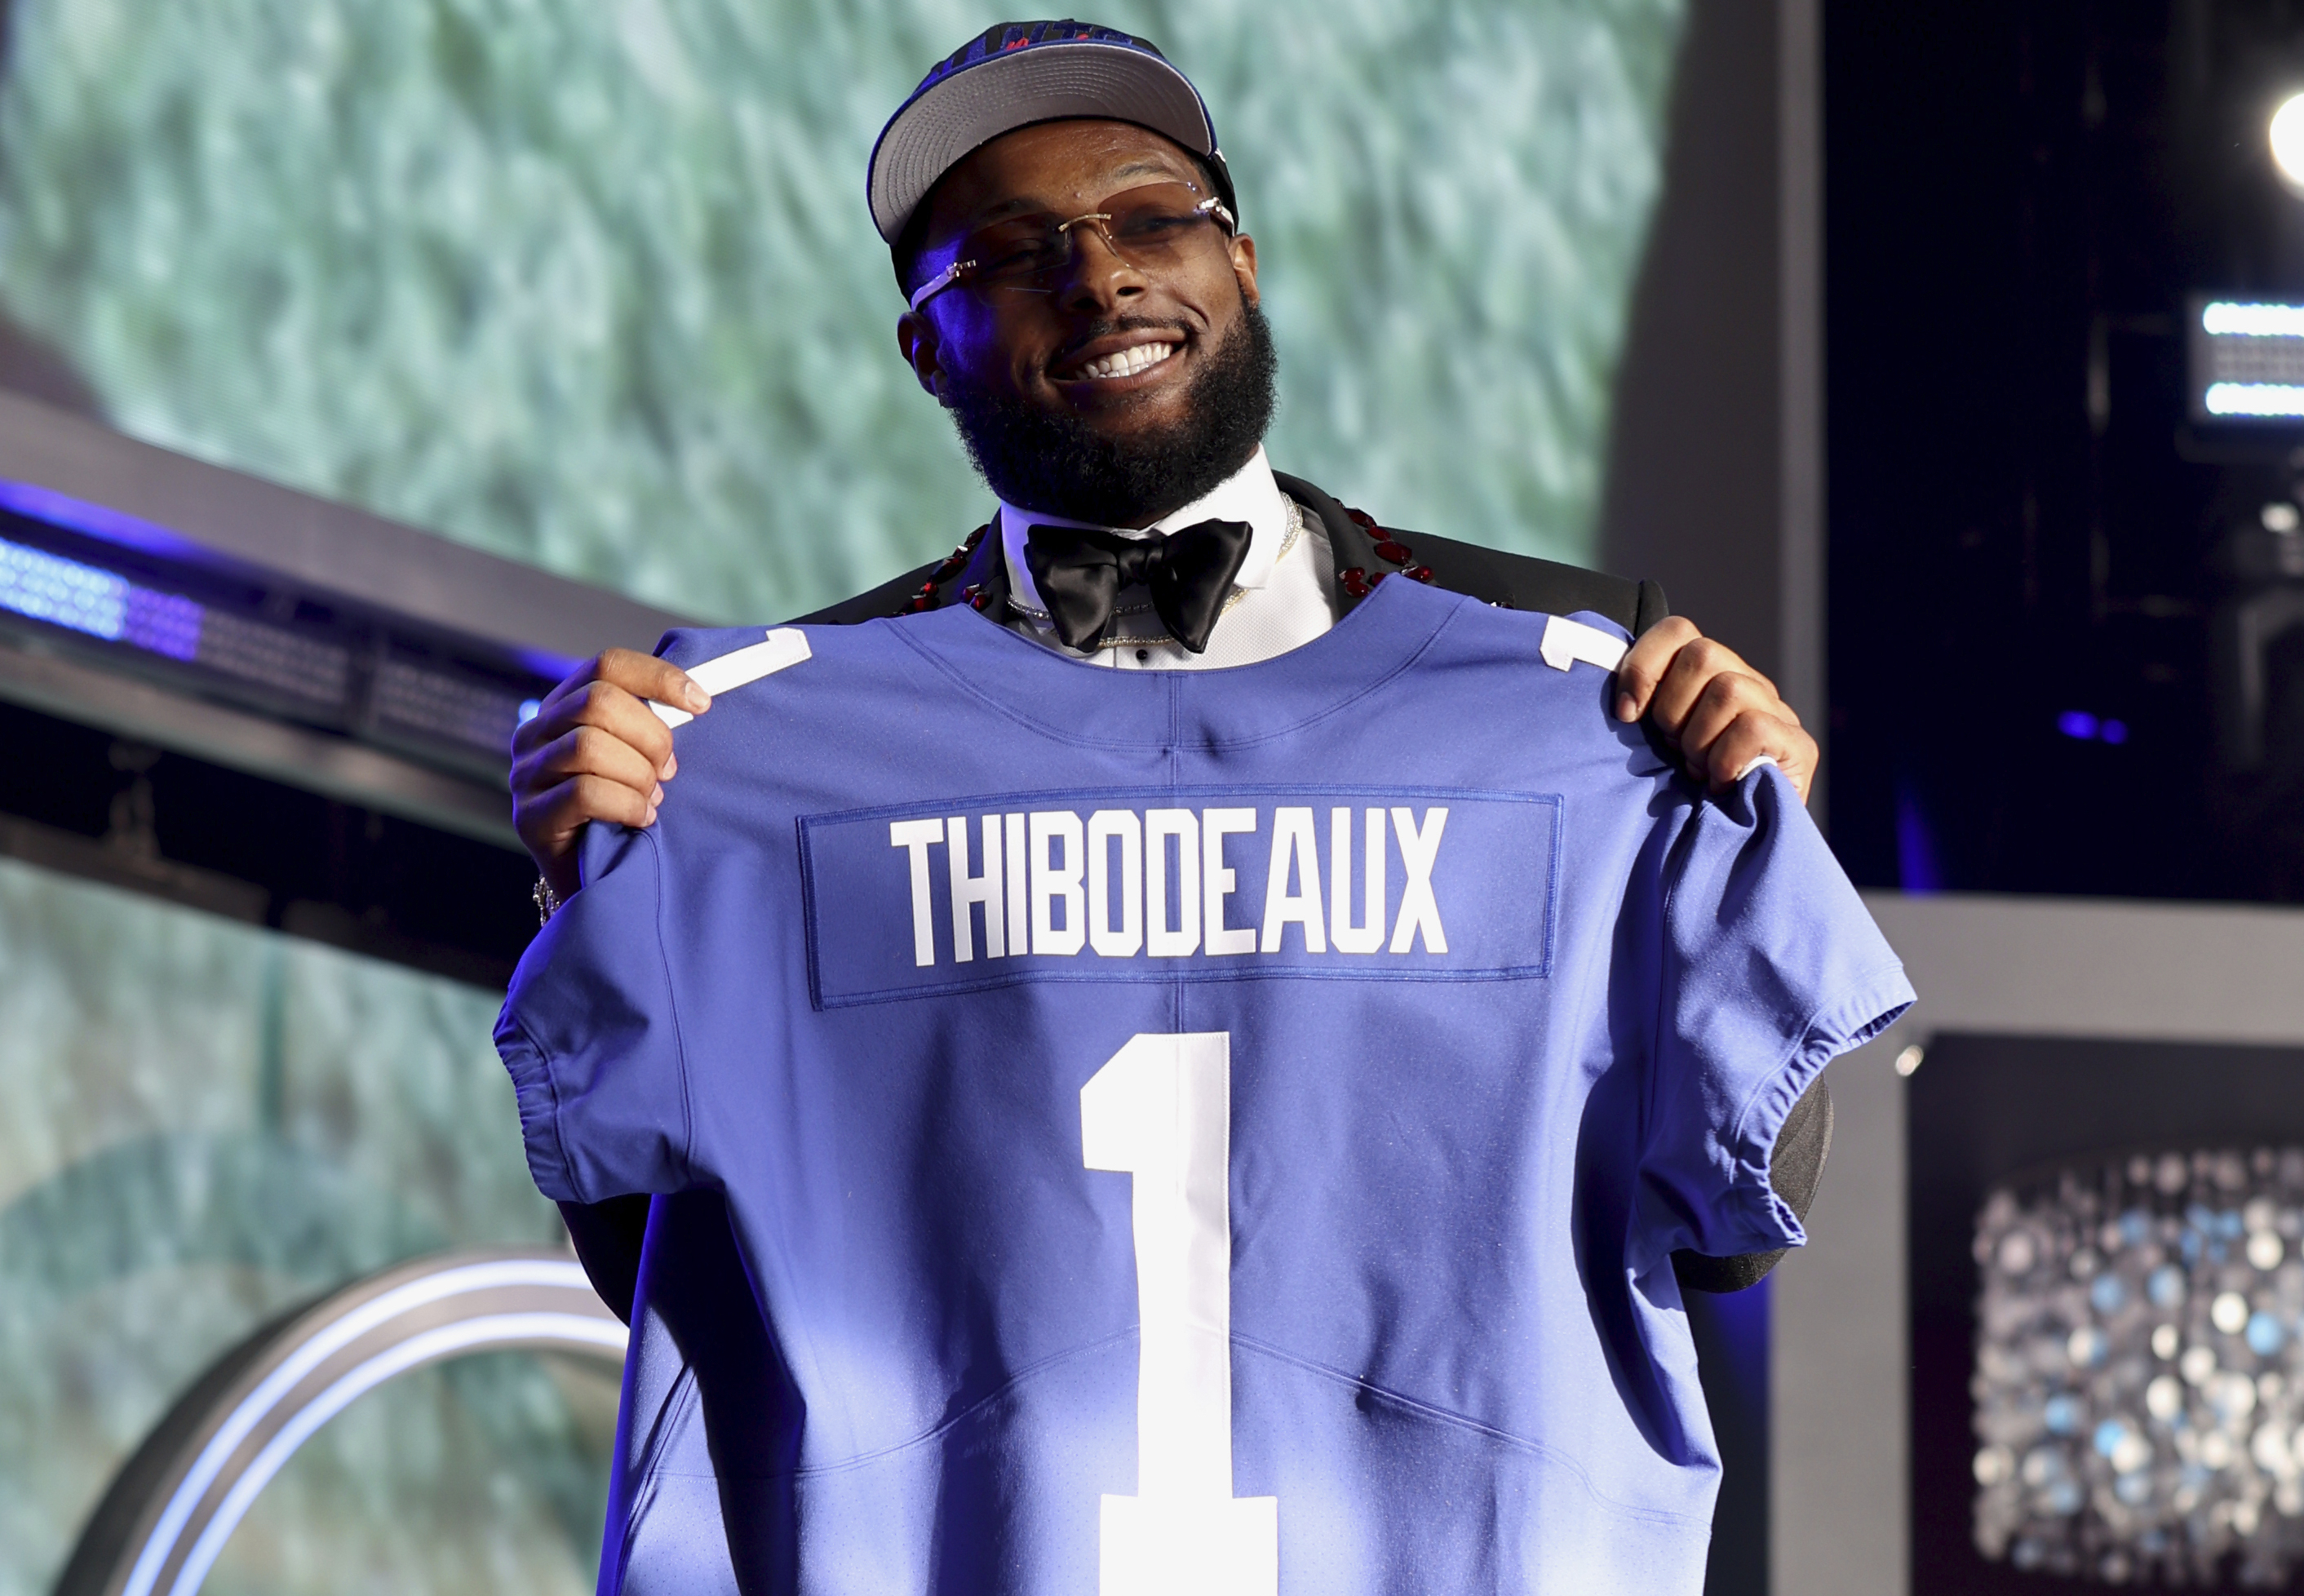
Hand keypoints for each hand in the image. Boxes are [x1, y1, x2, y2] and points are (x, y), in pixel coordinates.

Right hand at [511, 649, 710, 899]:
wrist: (594, 880)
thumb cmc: (622, 812)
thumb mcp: (635, 757)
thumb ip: (648, 724)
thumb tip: (697, 699)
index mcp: (563, 707)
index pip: (608, 666)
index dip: (658, 678)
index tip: (701, 704)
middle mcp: (535, 733)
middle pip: (599, 701)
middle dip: (650, 736)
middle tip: (668, 770)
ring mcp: (526, 775)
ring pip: (589, 745)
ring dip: (638, 775)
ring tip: (652, 799)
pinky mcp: (529, 817)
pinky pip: (585, 792)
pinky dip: (626, 804)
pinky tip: (641, 819)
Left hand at [1611, 618, 1816, 802]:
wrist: (1731, 850)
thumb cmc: (1681, 797)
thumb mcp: (1652, 747)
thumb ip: (1642, 713)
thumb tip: (1619, 703)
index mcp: (1709, 676)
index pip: (1678, 631)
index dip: (1644, 665)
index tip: (1626, 715)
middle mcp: (1748, 684)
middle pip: (1701, 655)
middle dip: (1673, 709)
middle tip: (1674, 750)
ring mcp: (1778, 713)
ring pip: (1728, 689)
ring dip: (1700, 739)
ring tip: (1699, 771)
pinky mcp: (1799, 746)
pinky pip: (1754, 727)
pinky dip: (1726, 758)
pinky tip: (1721, 784)